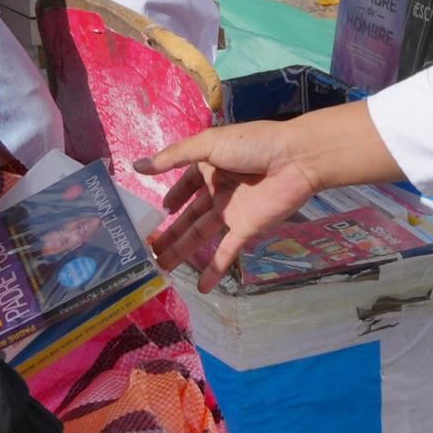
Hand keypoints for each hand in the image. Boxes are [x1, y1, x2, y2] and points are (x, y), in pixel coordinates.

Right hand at [144, 105, 399, 275]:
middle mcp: (218, 190)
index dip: (173, 198)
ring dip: (182, 251)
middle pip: (189, 216)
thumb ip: (173, 158)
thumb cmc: (251, 144)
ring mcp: (232, 211)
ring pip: (200, 235)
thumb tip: (136, 166)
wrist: (295, 159)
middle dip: (171, 233)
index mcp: (209, 166)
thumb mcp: (207, 144)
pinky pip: (226, 251)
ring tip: (161, 267)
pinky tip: (201, 287)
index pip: (185, 185)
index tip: (158, 213)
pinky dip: (214, 269)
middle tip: (150, 251)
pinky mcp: (246, 228)